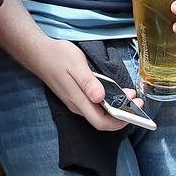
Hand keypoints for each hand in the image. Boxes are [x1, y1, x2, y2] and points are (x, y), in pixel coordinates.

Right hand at [27, 38, 143, 131]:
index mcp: (79, 100)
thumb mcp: (76, 65)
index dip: (121, 120)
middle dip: (123, 113)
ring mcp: (76, 102)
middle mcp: (78, 106)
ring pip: (99, 112)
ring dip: (117, 106)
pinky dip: (109, 100)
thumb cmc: (57, 56)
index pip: (102, 123)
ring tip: (129, 92)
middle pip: (103, 120)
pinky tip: (114, 90)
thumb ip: (88, 82)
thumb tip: (101, 98)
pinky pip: (95, 105)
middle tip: (136, 98)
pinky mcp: (76, 96)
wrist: (38, 53)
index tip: (135, 108)